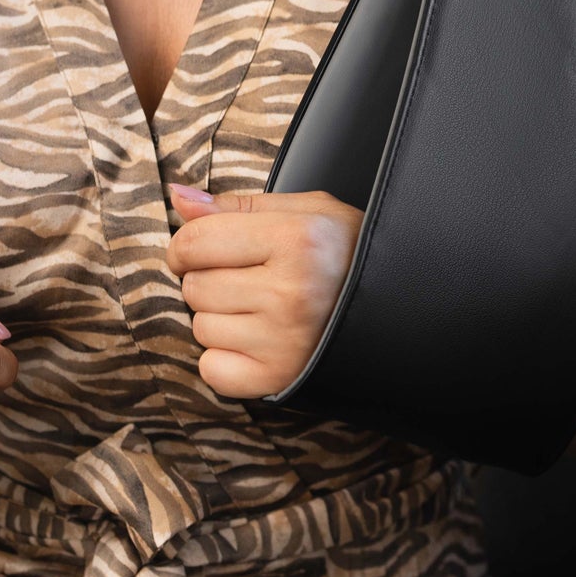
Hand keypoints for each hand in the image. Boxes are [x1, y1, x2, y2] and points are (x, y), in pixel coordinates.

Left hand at [165, 186, 360, 399]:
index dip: (186, 246)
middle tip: (250, 279)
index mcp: (296, 239)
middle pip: (194, 288)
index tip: (200, 250)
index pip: (194, 242)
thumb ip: (237, 206)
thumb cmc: (345, 253)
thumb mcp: (304, 212)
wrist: (397, 305)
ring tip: (262, 309)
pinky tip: (257, 341)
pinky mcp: (278, 379)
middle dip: (211, 281)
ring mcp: (284, 341)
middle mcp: (290, 292)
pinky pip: (212, 370)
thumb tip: (178, 197)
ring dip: (220, 319)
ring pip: (201, 328)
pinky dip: (225, 358)